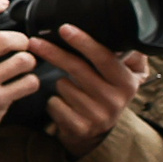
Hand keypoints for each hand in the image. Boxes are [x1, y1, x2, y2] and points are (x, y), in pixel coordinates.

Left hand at [30, 25, 149, 157]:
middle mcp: (116, 100)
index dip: (84, 42)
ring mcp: (98, 116)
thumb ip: (125, 54)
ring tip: (71, 89)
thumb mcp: (124, 74)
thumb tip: (121, 32)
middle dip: (54, 53)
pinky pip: (54, 103)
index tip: (64, 28)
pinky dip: (53, 101)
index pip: (104, 58)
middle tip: (35, 42)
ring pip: (63, 86)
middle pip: (78, 69)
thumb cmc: (107, 93)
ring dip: (60, 83)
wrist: (98, 133)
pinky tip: (64, 104)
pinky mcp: (80, 128)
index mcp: (127, 82)